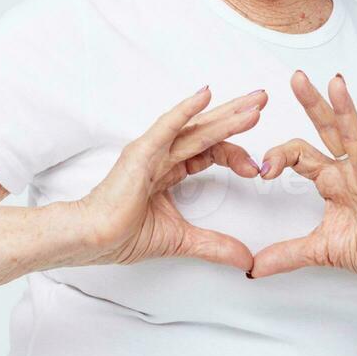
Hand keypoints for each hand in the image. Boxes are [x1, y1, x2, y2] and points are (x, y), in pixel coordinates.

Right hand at [75, 86, 264, 270]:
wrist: (93, 240)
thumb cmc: (121, 235)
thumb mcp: (182, 240)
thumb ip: (214, 246)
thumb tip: (246, 259)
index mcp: (169, 170)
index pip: (209, 152)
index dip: (235, 155)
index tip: (256, 170)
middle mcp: (162, 155)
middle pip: (207, 130)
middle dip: (237, 115)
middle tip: (263, 100)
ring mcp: (152, 151)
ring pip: (196, 128)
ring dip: (227, 114)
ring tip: (255, 103)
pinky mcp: (141, 152)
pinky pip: (167, 127)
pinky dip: (187, 110)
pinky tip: (207, 95)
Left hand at [249, 72, 356, 282]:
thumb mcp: (321, 250)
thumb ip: (287, 254)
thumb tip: (253, 268)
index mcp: (330, 179)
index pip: (298, 155)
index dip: (279, 157)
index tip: (261, 171)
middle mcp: (349, 169)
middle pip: (326, 130)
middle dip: (311, 104)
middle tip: (295, 78)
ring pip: (355, 136)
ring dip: (345, 110)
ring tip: (336, 83)